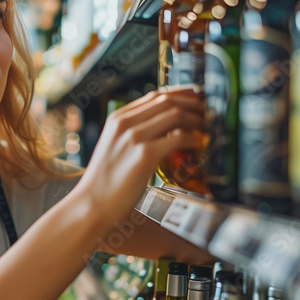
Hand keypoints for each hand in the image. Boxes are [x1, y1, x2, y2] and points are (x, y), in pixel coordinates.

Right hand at [74, 88, 205, 225]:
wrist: (91, 204)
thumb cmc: (105, 183)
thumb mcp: (116, 148)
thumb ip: (135, 135)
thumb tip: (165, 132)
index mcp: (117, 119)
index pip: (154, 96)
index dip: (180, 95)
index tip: (195, 99)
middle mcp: (125, 123)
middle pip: (167, 100)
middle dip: (193, 103)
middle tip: (208, 110)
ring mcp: (134, 138)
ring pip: (175, 114)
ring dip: (196, 118)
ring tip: (208, 126)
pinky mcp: (145, 155)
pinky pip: (178, 138)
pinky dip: (193, 139)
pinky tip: (199, 145)